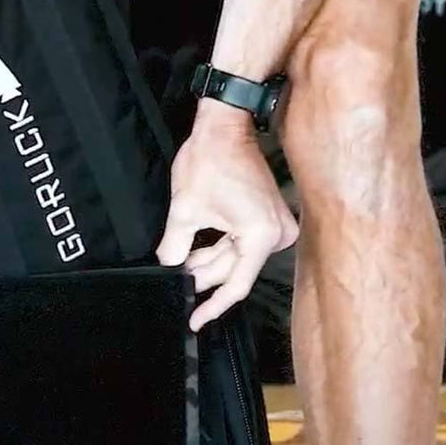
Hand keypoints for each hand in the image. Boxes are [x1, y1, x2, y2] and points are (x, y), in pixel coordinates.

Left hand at [157, 105, 298, 331]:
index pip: (236, 284)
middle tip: (178, 288)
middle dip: (205, 277)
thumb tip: (169, 270)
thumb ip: (175, 247)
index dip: (212, 304)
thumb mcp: (185, 209)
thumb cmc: (209, 160)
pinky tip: (195, 255)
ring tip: (181, 266)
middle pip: (236, 269)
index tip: (195, 319)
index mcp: (261, 236)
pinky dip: (219, 248)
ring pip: (237, 257)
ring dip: (209, 262)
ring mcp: (275, 225)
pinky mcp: (268, 217)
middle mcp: (276, 234)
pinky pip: (241, 243)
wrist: (224, 125)